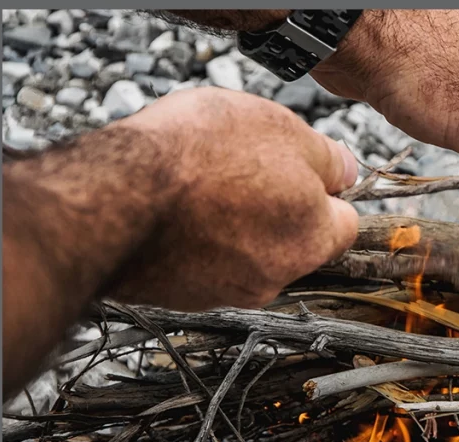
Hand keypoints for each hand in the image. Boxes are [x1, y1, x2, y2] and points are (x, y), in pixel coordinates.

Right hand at [108, 87, 359, 309]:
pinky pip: (207, 265)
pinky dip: (199, 242)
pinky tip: (175, 211)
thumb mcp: (279, 128)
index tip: (302, 171)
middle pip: (295, 239)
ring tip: (201, 185)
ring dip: (235, 225)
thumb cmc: (197, 156)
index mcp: (313, 237)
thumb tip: (345, 171)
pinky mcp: (186, 297)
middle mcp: (278, 274)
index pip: (344, 223)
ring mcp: (230, 291)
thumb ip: (325, 156)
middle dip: (278, 208)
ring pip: (249, 253)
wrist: (113, 198)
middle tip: (243, 169)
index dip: (324, 191)